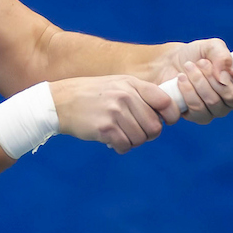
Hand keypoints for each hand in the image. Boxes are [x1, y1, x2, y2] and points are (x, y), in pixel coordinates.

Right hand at [50, 75, 181, 153]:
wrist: (61, 101)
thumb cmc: (93, 95)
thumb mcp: (118, 84)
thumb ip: (140, 94)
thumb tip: (166, 113)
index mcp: (132, 84)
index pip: (164, 101)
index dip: (170, 115)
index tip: (167, 122)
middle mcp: (126, 96)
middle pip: (154, 126)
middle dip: (148, 134)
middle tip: (135, 132)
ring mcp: (115, 112)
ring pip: (140, 138)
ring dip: (133, 142)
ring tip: (120, 134)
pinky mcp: (105, 128)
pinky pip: (125, 146)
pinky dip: (121, 147)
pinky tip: (112, 141)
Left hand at [157, 39, 232, 124]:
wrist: (169, 63)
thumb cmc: (195, 55)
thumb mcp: (210, 47)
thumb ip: (222, 55)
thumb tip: (225, 76)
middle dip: (213, 77)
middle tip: (201, 62)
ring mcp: (217, 110)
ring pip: (213, 102)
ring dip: (198, 81)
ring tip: (188, 67)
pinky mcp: (199, 116)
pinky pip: (197, 109)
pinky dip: (187, 91)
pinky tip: (181, 80)